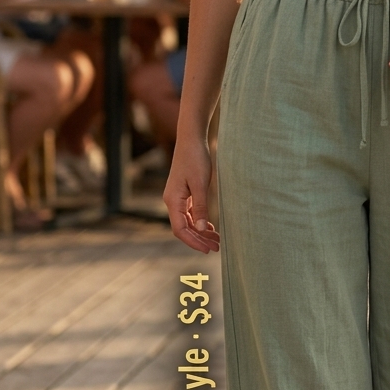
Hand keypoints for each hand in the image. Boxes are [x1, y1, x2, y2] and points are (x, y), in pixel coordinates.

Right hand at [164, 137, 220, 253]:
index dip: (193, 241)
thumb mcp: (200, 184)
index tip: (208, 249)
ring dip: (200, 232)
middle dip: (199, 239)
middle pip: (183, 228)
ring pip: (187, 222)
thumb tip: (201, 229)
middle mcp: (172, 201)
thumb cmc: (196, 159)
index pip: (180, 229)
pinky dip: (199, 222)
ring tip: (217, 240)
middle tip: (217, 248)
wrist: (192, 140)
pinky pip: (189, 213)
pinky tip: (210, 227)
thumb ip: (200, 207)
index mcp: (173, 200)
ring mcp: (177, 198)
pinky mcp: (184, 194)